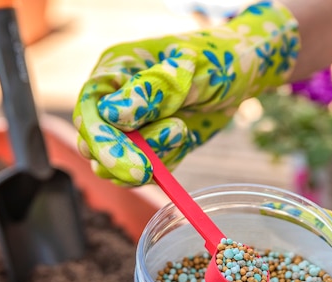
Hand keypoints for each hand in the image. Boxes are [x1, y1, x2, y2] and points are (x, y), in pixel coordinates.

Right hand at [72, 2, 298, 184]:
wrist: (241, 74)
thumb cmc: (215, 58)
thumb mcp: (188, 67)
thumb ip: (151, 90)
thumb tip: (111, 114)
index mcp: (113, 73)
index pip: (89, 112)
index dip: (103, 141)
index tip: (134, 163)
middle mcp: (113, 103)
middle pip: (94, 145)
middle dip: (123, 159)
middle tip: (156, 162)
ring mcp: (130, 129)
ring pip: (116, 166)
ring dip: (149, 160)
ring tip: (181, 131)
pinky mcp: (149, 149)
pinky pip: (145, 173)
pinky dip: (164, 166)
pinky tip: (185, 139)